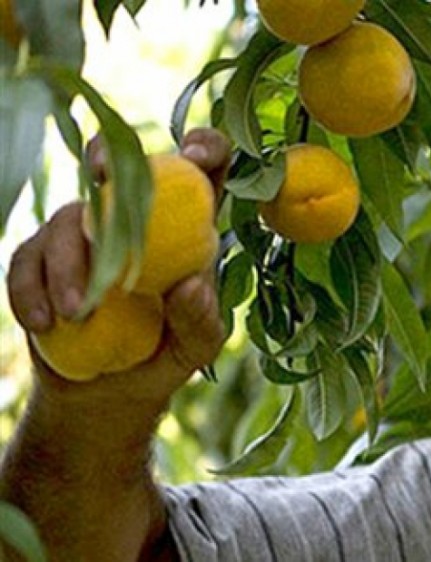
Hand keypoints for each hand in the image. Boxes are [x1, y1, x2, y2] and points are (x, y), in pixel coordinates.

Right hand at [7, 128, 231, 406]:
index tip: (195, 158)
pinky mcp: (42, 259)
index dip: (205, 147)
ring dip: (68, 263)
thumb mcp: (197, 347)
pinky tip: (43, 323)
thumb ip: (201, 320)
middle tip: (105, 178)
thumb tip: (192, 286)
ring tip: (75, 313)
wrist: (107, 394)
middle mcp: (135, 218)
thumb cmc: (165, 357)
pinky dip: (29, 288)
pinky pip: (27, 257)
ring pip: (69, 216)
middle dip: (110, 156)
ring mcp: (85, 234)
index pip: (205, 170)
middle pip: (122, 164)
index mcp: (187, 226)